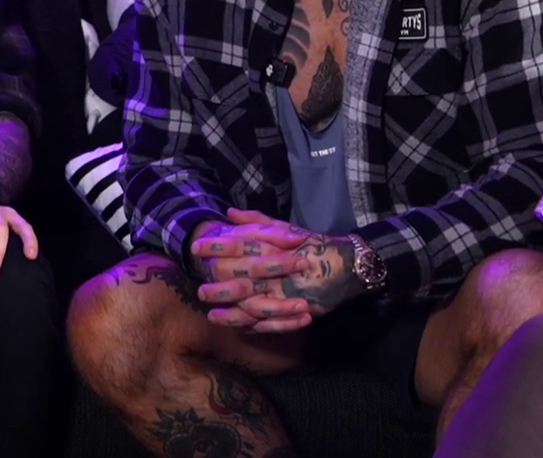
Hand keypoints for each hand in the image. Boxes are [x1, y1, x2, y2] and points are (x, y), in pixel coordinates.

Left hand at [190, 209, 347, 332]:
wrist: (347, 266)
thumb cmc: (314, 245)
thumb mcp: (286, 229)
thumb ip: (257, 222)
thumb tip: (230, 215)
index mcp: (273, 246)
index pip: (240, 244)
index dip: (217, 246)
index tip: (195, 248)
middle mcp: (277, 269)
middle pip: (242, 275)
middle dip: (218, 282)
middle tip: (198, 287)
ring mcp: (284, 292)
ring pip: (252, 302)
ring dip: (230, 310)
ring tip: (211, 314)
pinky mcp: (293, 309)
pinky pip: (268, 321)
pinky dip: (250, 325)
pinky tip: (235, 327)